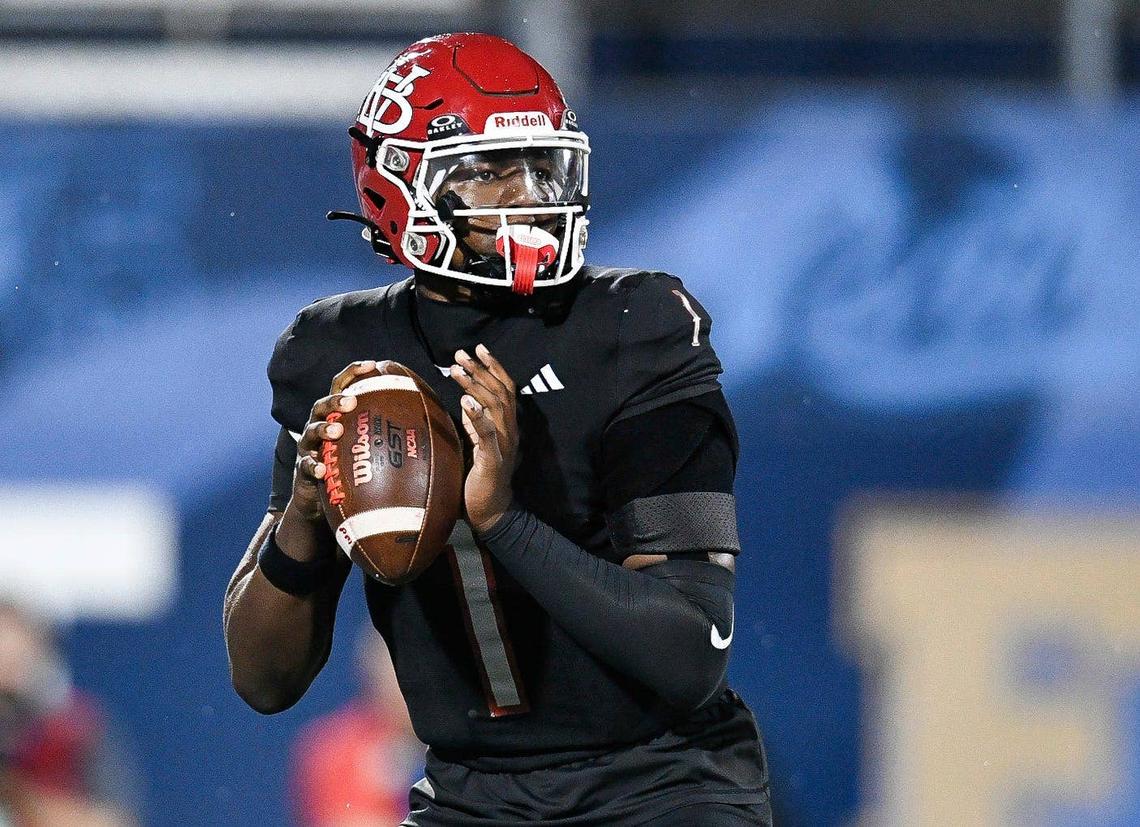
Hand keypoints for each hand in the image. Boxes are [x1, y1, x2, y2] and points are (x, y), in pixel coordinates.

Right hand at [286, 360, 377, 523]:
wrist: (318, 497)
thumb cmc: (350, 466)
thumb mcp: (368, 446)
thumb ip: (391, 434)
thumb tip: (436, 429)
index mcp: (336, 415)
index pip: (342, 386)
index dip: (355, 373)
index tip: (373, 364)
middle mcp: (319, 425)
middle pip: (322, 405)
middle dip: (336, 401)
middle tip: (350, 402)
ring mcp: (309, 446)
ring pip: (312, 432)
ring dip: (323, 429)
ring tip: (336, 432)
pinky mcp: (302, 468)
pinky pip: (305, 466)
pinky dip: (313, 466)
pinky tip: (321, 469)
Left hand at [449, 344, 517, 533]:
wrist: (491, 512)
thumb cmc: (481, 479)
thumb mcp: (477, 444)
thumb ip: (476, 424)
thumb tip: (466, 402)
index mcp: (506, 426)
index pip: (505, 389)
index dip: (494, 367)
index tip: (478, 349)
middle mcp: (509, 432)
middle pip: (500, 392)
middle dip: (481, 370)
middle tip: (462, 354)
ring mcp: (503, 445)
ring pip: (495, 407)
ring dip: (475, 385)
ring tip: (458, 370)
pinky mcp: (493, 460)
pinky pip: (488, 435)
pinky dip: (478, 416)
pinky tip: (466, 402)